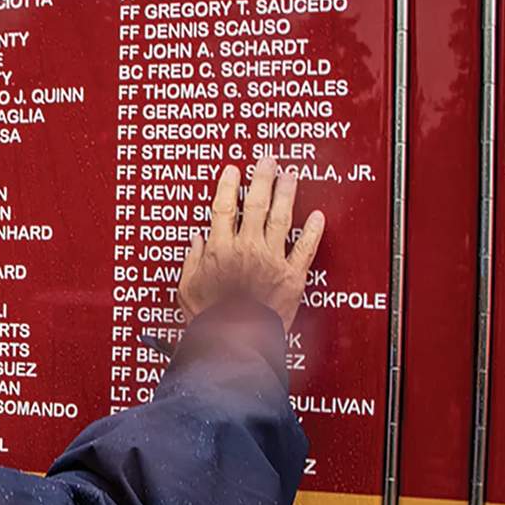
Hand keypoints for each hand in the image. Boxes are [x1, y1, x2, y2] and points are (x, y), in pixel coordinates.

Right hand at [177, 155, 324, 331]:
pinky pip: (305, 250)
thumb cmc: (208, 321)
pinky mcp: (291, 277)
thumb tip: (197, 241)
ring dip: (287, 194)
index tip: (232, 171)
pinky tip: (318, 217)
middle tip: (268, 161)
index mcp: (219, 250)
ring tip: (291, 176)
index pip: (224, 208)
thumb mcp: (186, 289)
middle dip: (262, 178)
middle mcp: (247, 249)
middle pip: (257, 205)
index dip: (228, 186)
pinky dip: (313, 232)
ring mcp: (271, 260)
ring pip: (282, 219)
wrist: (233, 343)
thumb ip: (192, 261)